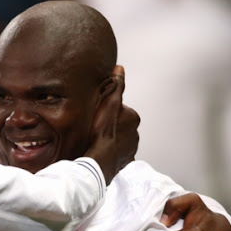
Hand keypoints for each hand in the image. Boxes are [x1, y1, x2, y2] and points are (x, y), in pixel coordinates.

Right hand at [84, 65, 138, 183]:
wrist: (97, 162)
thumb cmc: (100, 133)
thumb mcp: (107, 103)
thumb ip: (116, 85)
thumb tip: (120, 69)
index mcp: (133, 118)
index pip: (119, 109)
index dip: (106, 110)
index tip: (96, 114)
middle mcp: (135, 133)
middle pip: (119, 124)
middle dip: (110, 125)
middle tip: (94, 127)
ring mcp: (131, 149)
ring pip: (119, 139)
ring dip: (110, 139)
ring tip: (95, 140)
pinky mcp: (125, 161)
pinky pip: (117, 154)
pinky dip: (111, 152)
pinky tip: (100, 151)